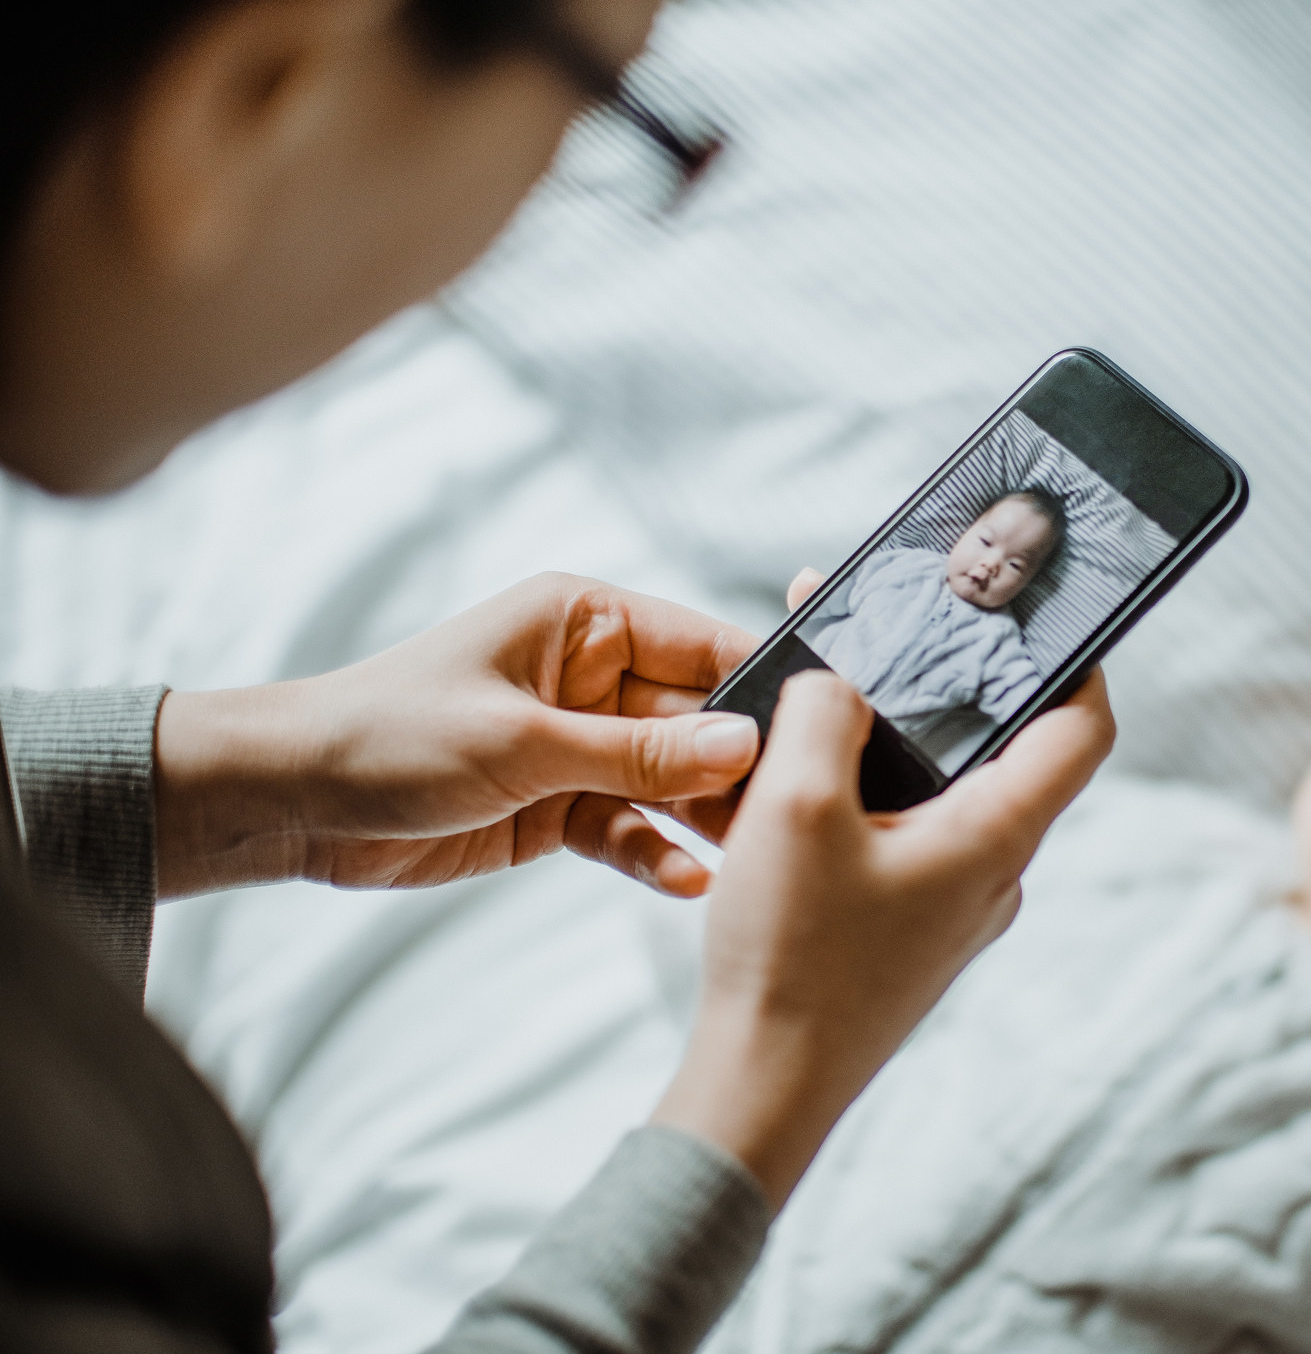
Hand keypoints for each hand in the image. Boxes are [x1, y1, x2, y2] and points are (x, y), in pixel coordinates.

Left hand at [155, 572, 763, 898]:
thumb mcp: (525, 744)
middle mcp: (592, 676)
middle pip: (699, 721)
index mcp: (585, 621)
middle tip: (795, 815)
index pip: (704, 644)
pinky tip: (687, 884)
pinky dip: (655, 854)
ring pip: (671, 783)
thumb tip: (747, 745)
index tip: (826, 728)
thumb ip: (641, 754)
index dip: (763, 686)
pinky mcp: (559, 805)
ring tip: (752, 860)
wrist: (290, 803)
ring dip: (705, 822)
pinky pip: (630, 828)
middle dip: (741, 769)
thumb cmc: (390, 737)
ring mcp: (579, 745)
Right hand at [652, 661, 1115, 1207]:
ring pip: (945, 796)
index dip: (1077, 661)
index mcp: (997, 834)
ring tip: (827, 692)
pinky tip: (798, 782)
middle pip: (1005, 752)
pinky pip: (905, 839)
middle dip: (952, 684)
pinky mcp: (908, 932)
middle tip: (902, 628)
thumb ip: (824, 713)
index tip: (1041, 614)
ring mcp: (953, 907)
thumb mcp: (796, 806)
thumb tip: (838, 683)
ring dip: (894, 740)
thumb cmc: (792, 954)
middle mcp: (993, 871)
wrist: (764, 1085)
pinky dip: (866, 796)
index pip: (1082, 730)